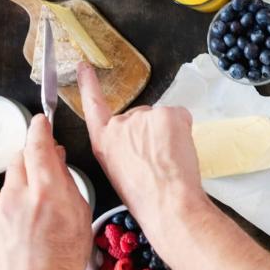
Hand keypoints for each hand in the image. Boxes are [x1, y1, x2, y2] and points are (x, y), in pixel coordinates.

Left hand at [0, 115, 91, 269]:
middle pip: (20, 157)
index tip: (41, 120)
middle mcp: (19, 194)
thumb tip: (56, 161)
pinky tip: (25, 225)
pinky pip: (2, 200)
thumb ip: (66, 182)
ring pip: (11, 179)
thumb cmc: (65, 260)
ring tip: (39, 207)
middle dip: (33, 156)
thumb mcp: (80, 214)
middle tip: (46, 166)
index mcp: (47, 190)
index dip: (39, 128)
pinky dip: (13, 204)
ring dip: (24, 182)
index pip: (37, 145)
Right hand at [77, 63, 207, 251]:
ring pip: (162, 119)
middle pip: (141, 117)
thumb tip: (139, 144)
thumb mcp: (118, 171)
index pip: (93, 105)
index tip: (85, 67)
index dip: (89, 85)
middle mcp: (120, 124)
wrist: (166, 202)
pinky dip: (184, 130)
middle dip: (152, 133)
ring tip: (167, 159)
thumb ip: (121, 148)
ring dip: (168, 133)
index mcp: (104, 141)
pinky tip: (178, 150)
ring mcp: (144, 116)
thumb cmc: (145, 196)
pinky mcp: (167, 114)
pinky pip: (180, 116)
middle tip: (157, 159)